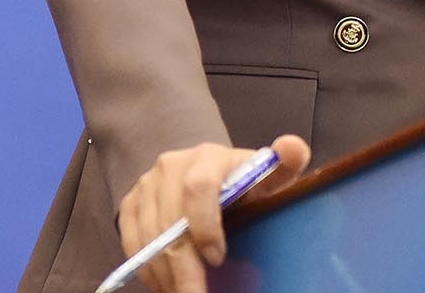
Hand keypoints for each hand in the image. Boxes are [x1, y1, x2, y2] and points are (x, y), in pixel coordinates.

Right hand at [116, 134, 310, 292]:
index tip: (217, 259)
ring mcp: (147, 184)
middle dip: (184, 267)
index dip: (205, 226)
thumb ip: (285, 164)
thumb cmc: (241, 181)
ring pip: (149, 238)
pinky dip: (148, 269)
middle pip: (171, 223)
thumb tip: (294, 147)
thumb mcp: (265, 174)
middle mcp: (172, 166)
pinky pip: (132, 242)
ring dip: (165, 274)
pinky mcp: (130, 202)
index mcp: (208, 157)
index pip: (199, 189)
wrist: (204, 171)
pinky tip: (166, 284)